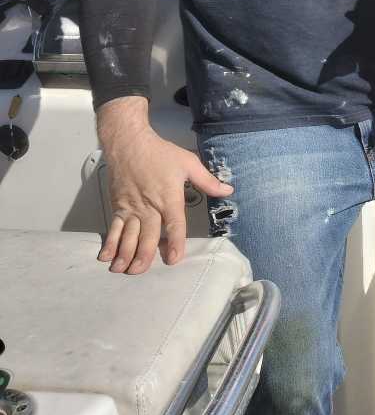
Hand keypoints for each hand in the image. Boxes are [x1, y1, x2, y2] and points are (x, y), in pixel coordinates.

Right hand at [96, 99, 233, 274]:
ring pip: (128, 235)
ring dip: (125, 254)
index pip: (173, 224)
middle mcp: (149, 206)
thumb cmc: (159, 152)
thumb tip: (228, 190)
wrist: (129, 143)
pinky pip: (114, 228)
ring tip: (122, 269)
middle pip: (147, 235)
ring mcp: (131, 208)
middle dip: (143, 255)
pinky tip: (106, 256)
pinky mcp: (118, 207)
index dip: (174, 242)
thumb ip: (207, 180)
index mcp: (168, 198)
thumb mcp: (188, 163)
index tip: (174, 258)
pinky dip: (110, 243)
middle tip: (140, 271)